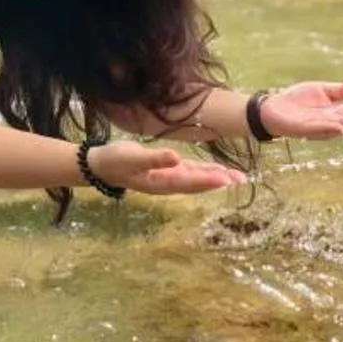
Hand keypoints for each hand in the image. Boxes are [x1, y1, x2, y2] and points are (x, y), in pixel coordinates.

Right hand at [95, 140, 249, 195]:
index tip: (226, 178)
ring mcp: (168, 177)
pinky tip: (215, 170)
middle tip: (241, 179)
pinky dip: (204, 172)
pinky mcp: (166, 170)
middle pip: (197, 184)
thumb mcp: (132, 157)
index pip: (189, 181)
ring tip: (236, 177)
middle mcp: (168, 183)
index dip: (207, 179)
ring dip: (215, 178)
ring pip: (196, 179)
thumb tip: (176, 158)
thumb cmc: (115, 160)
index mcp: (161, 181)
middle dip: (218, 181)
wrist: (101, 165)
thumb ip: (154, 159)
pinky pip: (189, 173)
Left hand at [257, 80, 342, 140]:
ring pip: (341, 126)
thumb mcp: (323, 90)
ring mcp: (320, 127)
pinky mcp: (305, 130)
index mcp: (337, 112)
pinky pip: (320, 131)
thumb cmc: (299, 100)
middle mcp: (332, 122)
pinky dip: (331, 129)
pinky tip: (342, 127)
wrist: (273, 108)